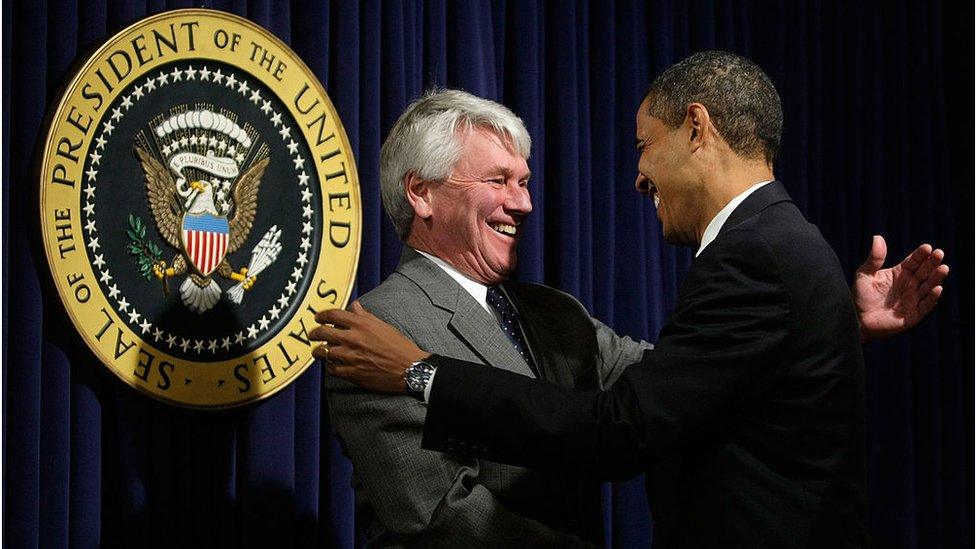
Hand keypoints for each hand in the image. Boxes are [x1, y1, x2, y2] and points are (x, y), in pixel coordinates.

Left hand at [310, 301, 427, 392]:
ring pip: (324, 352)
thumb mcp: (383, 326)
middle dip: (314, 332)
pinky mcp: (352, 373)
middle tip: (312, 334)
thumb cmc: (399, 346)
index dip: (322, 315)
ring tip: (319, 351)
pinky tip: (331, 364)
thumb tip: (355, 306)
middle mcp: (353, 339)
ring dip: (319, 350)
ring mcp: (351, 357)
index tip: (318, 317)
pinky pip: (332, 369)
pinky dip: (330, 366)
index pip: (333, 315)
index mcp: (361, 325)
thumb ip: (365, 316)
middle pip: (323, 332)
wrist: (409, 369)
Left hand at [853, 235, 948, 340]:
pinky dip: (932, 298)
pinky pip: (926, 305)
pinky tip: (937, 288)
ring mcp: (912, 299)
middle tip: (939, 254)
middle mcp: (909, 285)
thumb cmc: (860, 296)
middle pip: (924, 272)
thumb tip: (877, 237)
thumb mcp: (864, 274)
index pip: (913, 262)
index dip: (921, 255)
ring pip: (928, 287)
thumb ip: (874, 258)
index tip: (927, 247)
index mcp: (899, 274)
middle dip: (932, 263)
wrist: (856, 320)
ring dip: (936, 278)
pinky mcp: (913, 315)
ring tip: (943, 268)